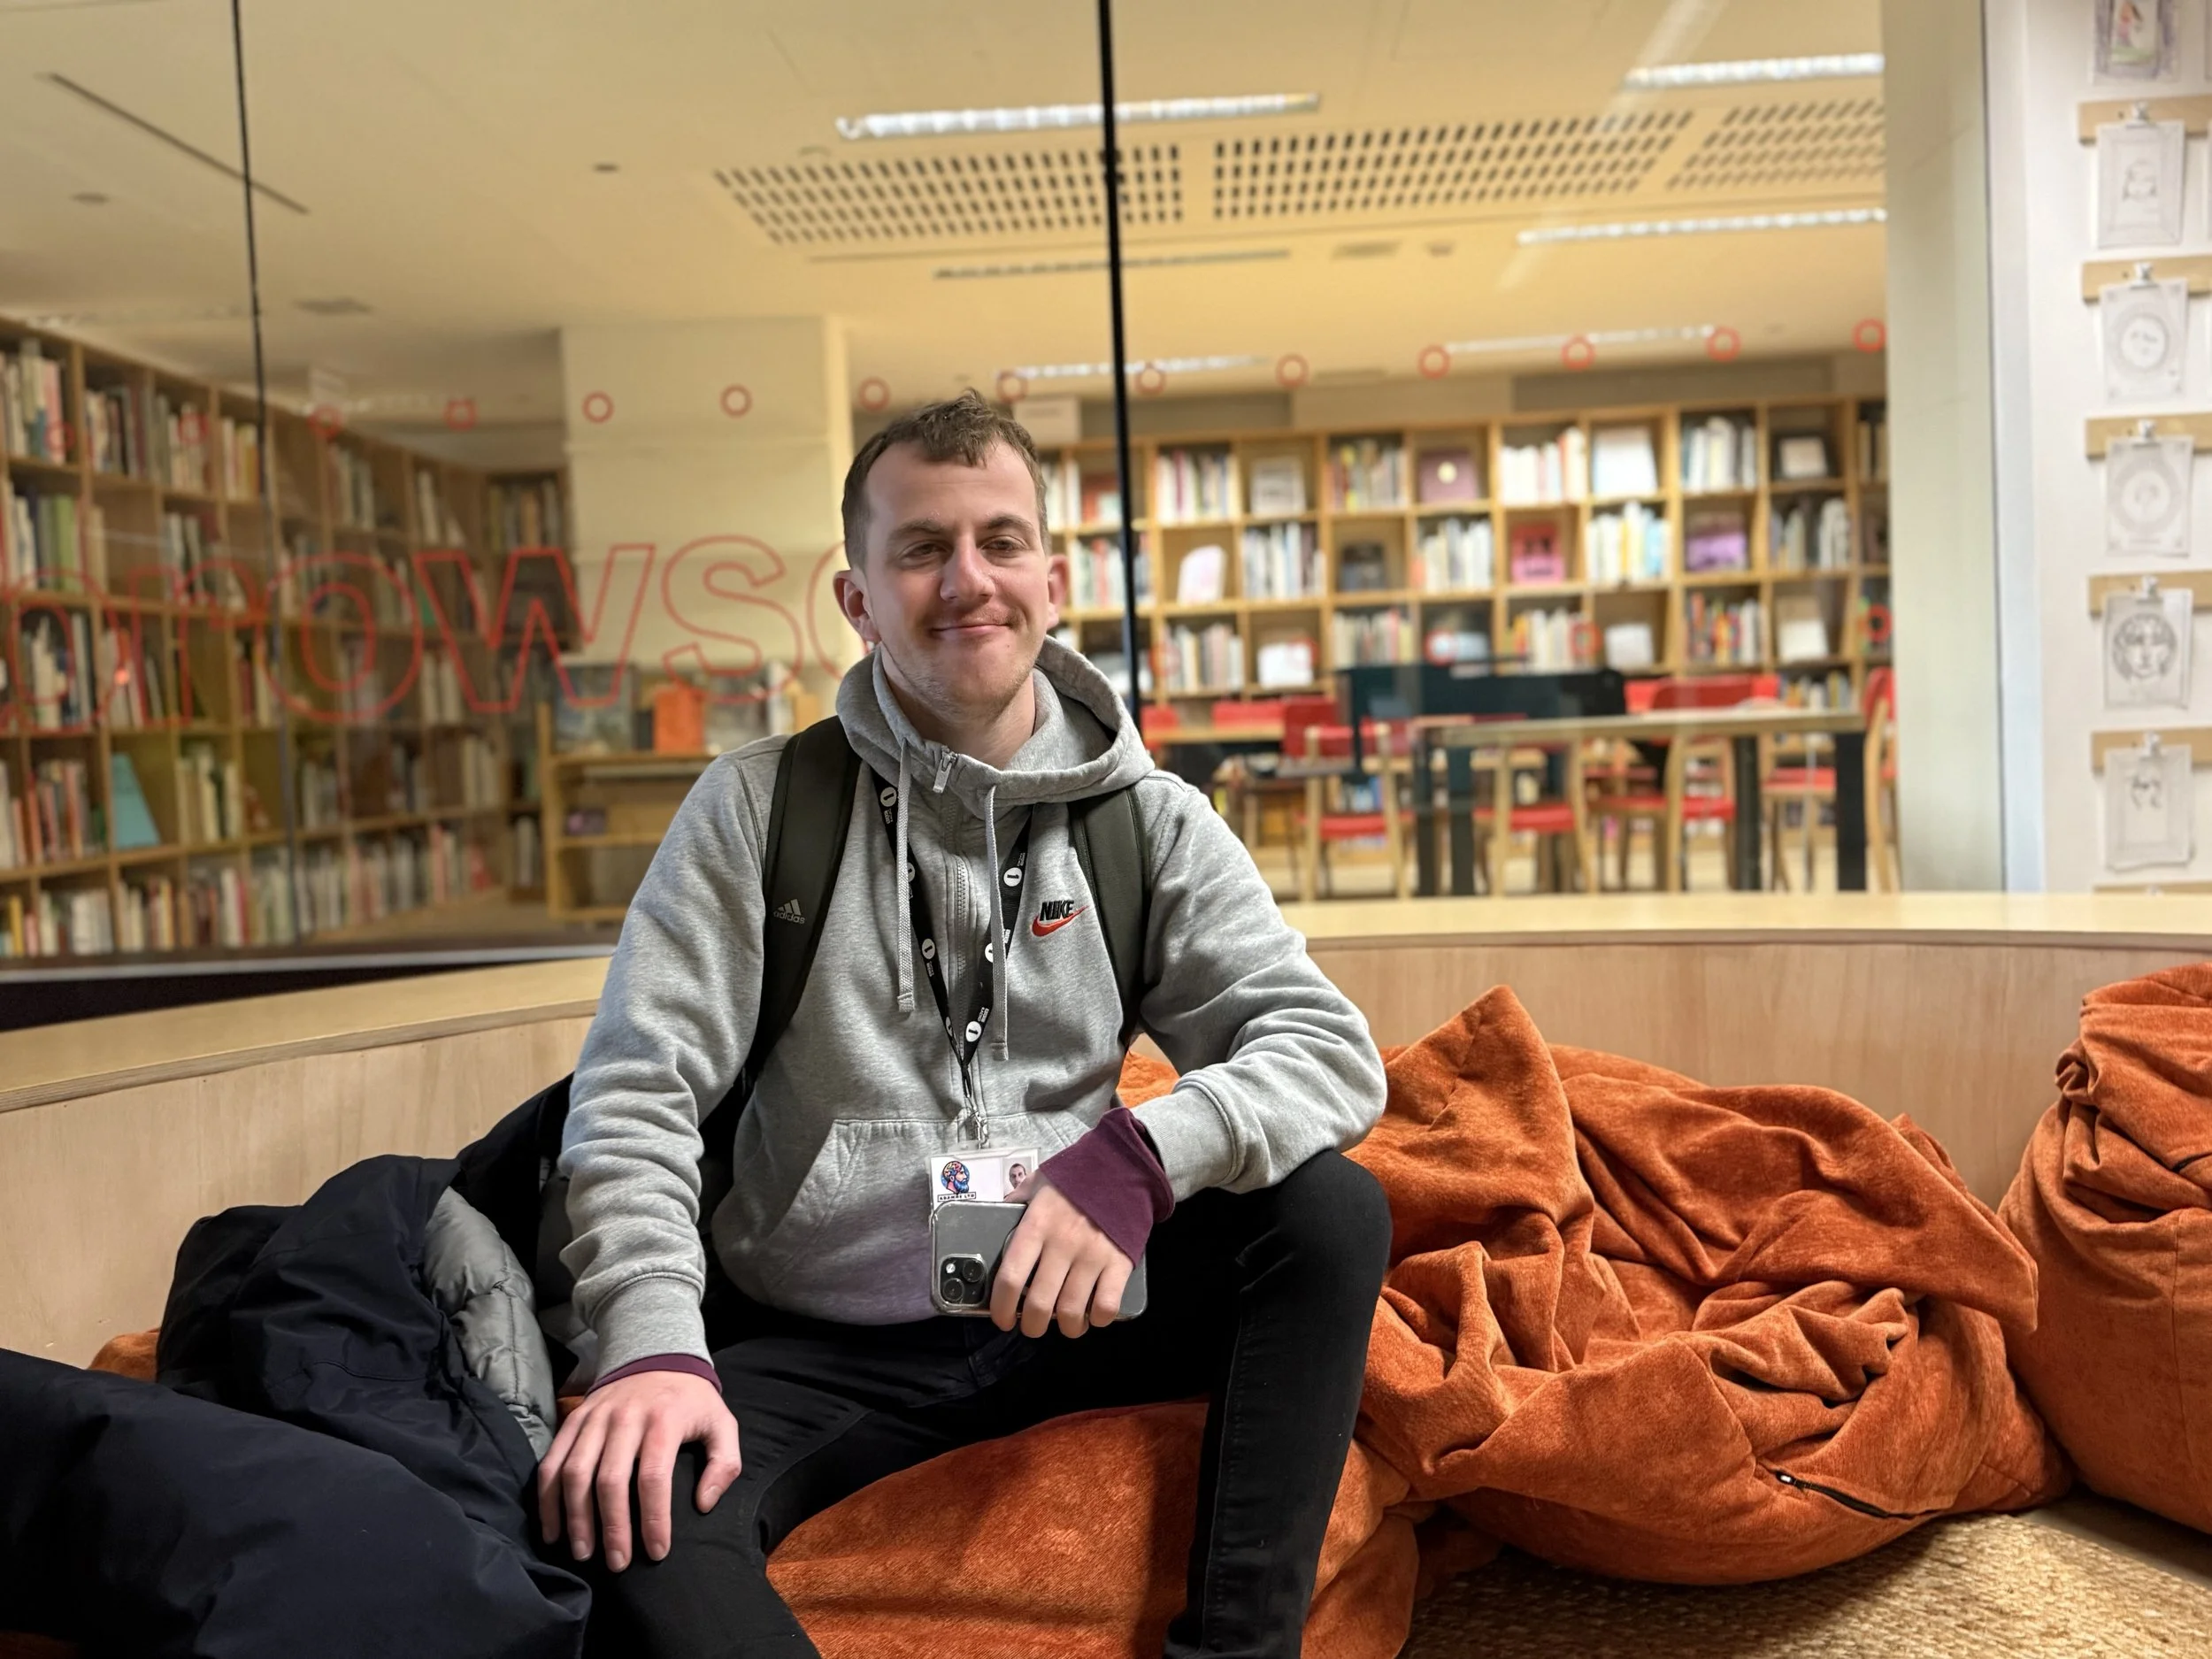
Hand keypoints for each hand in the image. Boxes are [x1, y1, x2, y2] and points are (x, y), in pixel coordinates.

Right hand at [536, 1369, 739, 1571]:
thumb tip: (703, 1505)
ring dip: (575, 1518)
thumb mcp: (721, 1423)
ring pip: (574, 1473)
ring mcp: (594, 1418)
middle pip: (610, 1480)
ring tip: (583, 1553)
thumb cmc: (691, 1402)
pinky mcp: (573, 1420)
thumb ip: (724, 1464)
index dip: (653, 1519)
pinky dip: (547, 1499)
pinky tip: (553, 1531)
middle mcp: (624, 1417)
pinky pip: (551, 1462)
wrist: (656, 1356)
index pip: (654, 1477)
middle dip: (612, 1527)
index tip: (658, 1552)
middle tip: (618, 1563)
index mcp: (664, 1419)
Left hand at [991, 1177, 1133, 1337]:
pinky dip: (1097, 1319)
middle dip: (1032, 1325)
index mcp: (1037, 1225)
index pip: (1010, 1277)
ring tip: (1065, 1325)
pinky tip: (1092, 1315)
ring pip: (1071, 1311)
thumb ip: (1018, 1200)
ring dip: (1066, 1327)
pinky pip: (1106, 1306)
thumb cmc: (1078, 1178)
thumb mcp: (1040, 1182)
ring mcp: (1092, 1255)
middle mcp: (1062, 1244)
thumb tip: (997, 1212)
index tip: (1003, 1318)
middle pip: (1039, 1303)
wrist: (1123, 1167)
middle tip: (1032, 1325)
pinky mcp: (1119, 1262)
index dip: (1001, 1307)